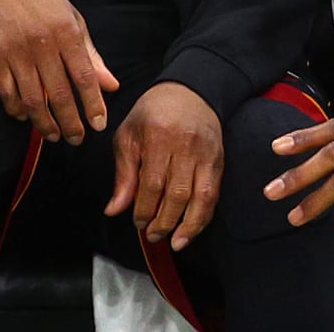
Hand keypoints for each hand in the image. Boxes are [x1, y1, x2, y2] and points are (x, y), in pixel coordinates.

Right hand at [0, 0, 119, 143]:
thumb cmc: (42, 2)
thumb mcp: (73, 19)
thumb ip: (91, 54)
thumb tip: (111, 85)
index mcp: (67, 33)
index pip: (85, 76)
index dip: (93, 104)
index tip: (99, 125)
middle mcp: (42, 44)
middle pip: (59, 94)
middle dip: (70, 122)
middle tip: (77, 139)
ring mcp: (16, 52)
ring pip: (32, 98)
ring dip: (44, 123)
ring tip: (55, 135)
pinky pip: (6, 92)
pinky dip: (16, 109)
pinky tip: (25, 117)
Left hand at [104, 82, 223, 250]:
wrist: (189, 91)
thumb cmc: (153, 113)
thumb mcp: (129, 136)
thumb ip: (124, 174)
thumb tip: (114, 210)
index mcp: (159, 136)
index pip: (152, 183)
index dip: (144, 209)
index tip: (137, 222)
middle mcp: (186, 145)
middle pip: (178, 193)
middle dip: (164, 221)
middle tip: (152, 234)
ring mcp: (206, 153)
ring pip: (201, 196)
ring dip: (188, 224)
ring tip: (175, 241)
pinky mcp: (219, 159)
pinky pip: (214, 192)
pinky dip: (204, 215)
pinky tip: (192, 228)